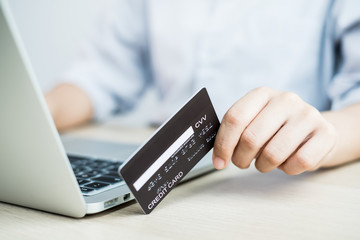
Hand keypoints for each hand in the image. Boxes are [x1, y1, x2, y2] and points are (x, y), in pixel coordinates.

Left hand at [212, 87, 336, 174]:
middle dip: (241, 159)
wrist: (316, 130)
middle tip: (242, 162)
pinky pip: (299, 163)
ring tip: (265, 162)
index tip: (219, 162)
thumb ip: (235, 132)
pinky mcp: (326, 133)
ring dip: (263, 166)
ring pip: (273, 153)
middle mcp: (285, 99)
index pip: (235, 118)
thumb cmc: (276, 129)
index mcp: (262, 94)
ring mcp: (308, 115)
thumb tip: (217, 157)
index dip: (223, 144)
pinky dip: (287, 169)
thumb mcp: (255, 121)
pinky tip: (288, 161)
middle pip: (251, 138)